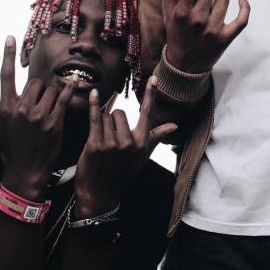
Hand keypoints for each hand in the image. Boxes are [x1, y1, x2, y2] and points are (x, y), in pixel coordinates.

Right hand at [0, 35, 71, 199]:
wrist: (25, 172)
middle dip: (39, 90)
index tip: (10, 37)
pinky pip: (65, 98)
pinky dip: (70, 90)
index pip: (5, 75)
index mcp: (6, 108)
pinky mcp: (55, 122)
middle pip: (35, 82)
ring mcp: (39, 116)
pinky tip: (75, 84)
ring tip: (49, 110)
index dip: (7, 54)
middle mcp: (22, 109)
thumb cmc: (8, 149)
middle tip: (39, 105)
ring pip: (51, 90)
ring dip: (53, 95)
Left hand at [73, 76, 176, 217]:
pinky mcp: (96, 145)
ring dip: (102, 124)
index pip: (148, 113)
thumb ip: (156, 136)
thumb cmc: (122, 170)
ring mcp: (112, 144)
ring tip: (101, 141)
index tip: (154, 78)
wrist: (99, 190)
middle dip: (113, 120)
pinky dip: (94, 104)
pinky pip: (95, 118)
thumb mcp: (142, 155)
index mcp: (142, 143)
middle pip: (120, 112)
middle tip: (110, 138)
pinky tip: (94, 93)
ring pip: (106, 116)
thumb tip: (175, 125)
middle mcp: (129, 143)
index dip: (151, 94)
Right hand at [160, 0, 249, 72]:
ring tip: (211, 12)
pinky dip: (244, 7)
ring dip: (220, 1)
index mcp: (182, 11)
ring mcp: (212, 29)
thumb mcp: (170, 15)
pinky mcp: (225, 38)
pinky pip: (241, 18)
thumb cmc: (177, 36)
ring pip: (224, 0)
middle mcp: (197, 19)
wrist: (184, 67)